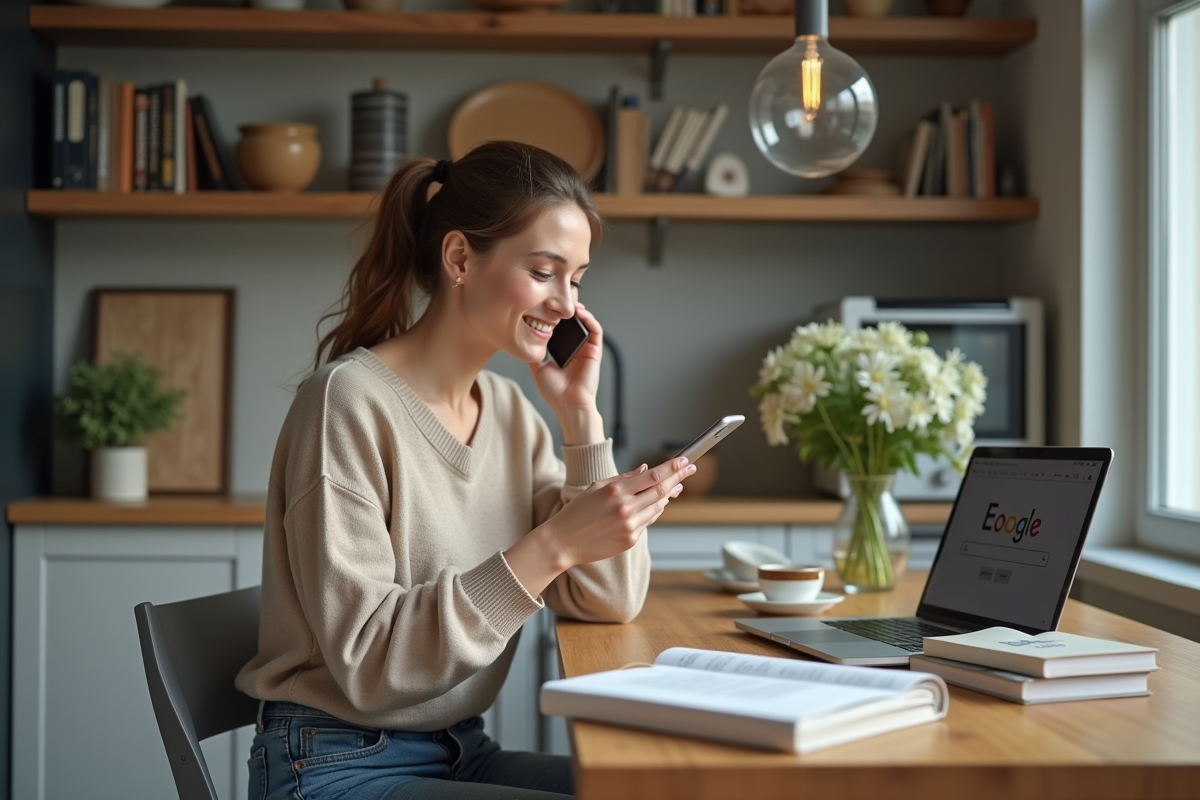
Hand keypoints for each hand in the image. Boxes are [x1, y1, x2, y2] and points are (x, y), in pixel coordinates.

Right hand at [505, 457, 696, 594]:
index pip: (653, 476)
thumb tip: (646, 468)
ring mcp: (629, 526)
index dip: (672, 468)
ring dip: (669, 495)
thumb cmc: (578, 511)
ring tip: (677, 486)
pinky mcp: (630, 540)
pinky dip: (656, 510)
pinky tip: (660, 502)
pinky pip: (649, 521)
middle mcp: (625, 508)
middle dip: (678, 478)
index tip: (684, 461)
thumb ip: (625, 478)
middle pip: (661, 491)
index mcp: (616, 491)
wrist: (563, 541)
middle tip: (691, 469)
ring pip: (658, 507)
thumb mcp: (597, 486)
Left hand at [529, 303, 603, 441]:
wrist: (569, 406)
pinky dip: (589, 319)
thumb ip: (534, 356)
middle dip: (567, 310)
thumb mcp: (538, 369)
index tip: (546, 307)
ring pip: (586, 324)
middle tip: (558, 299)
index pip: (562, 330)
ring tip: (570, 302)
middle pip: (574, 324)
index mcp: (565, 353)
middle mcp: (576, 349)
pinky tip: (580, 313)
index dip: (556, 318)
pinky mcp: (595, 352)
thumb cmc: (555, 393)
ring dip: (580, 311)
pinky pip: (596, 331)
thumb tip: (523, 343)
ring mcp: (586, 350)